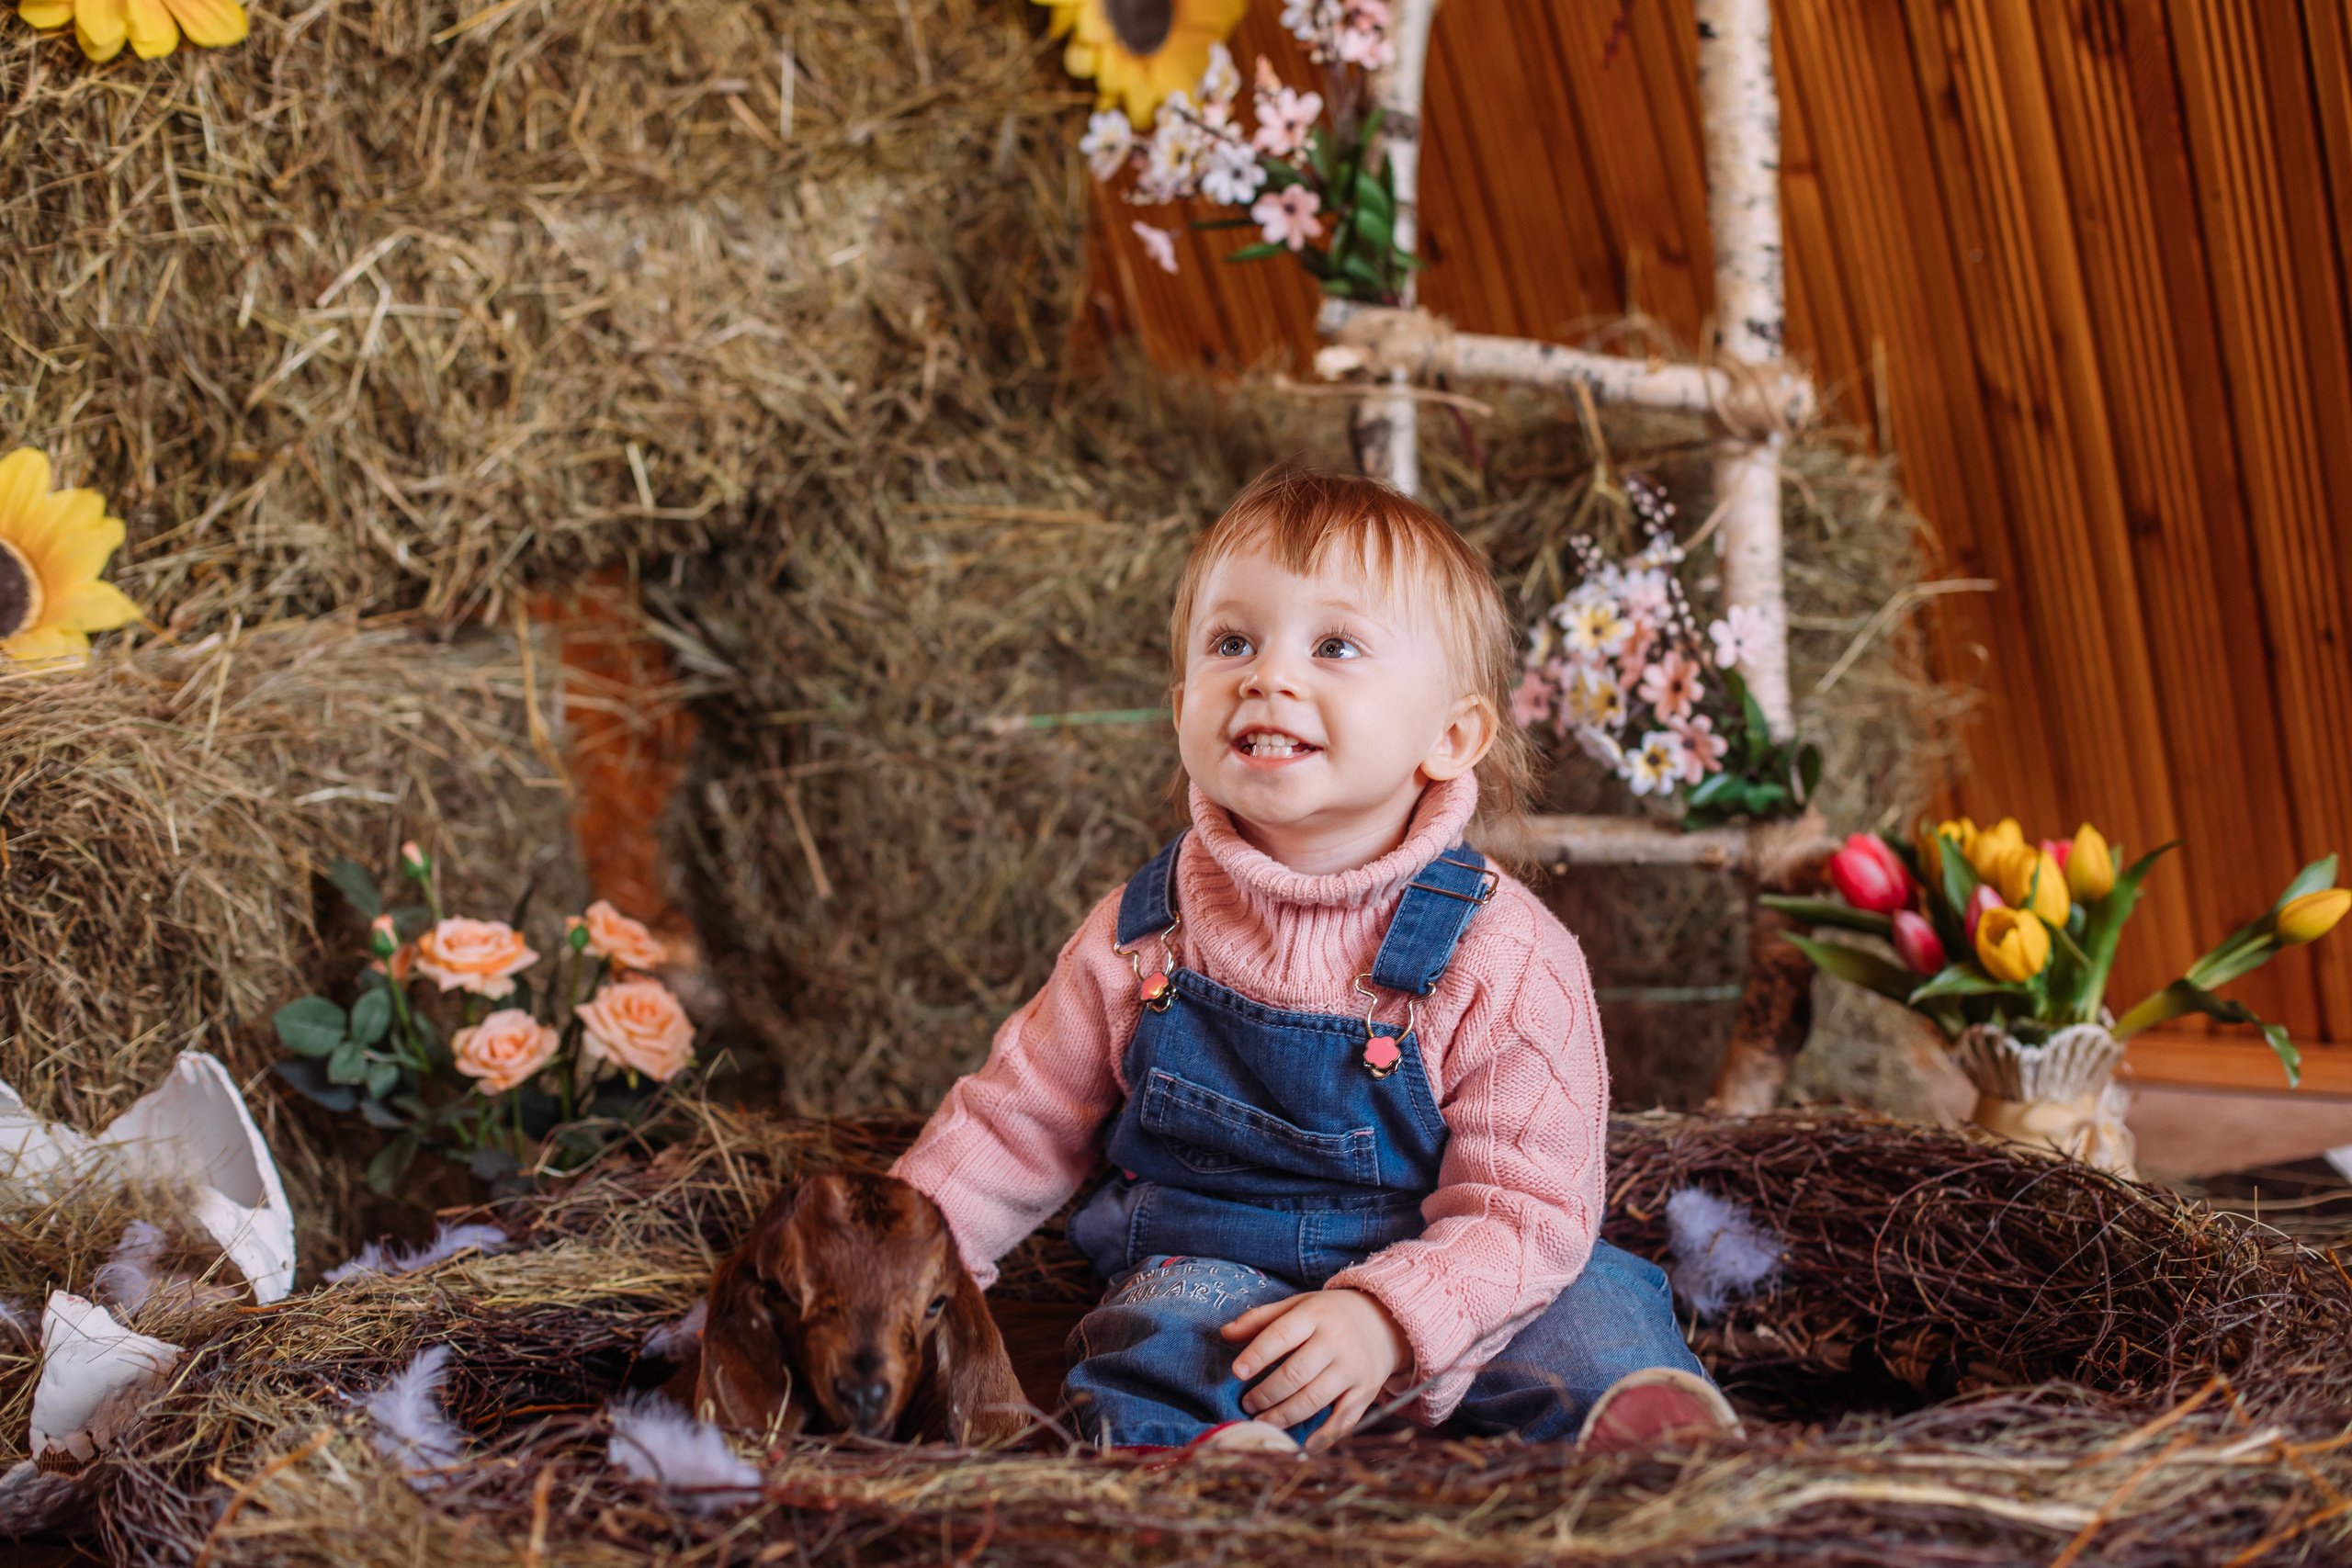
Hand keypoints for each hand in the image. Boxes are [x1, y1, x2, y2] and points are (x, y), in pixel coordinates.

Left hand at [1221, 1288, 1409, 1451]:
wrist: (1383, 1321)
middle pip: (1295, 1373)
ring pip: (1314, 1400)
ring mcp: (1352, 1368)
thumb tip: (1225, 1333)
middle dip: (1266, 1394)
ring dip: (1284, 1416)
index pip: (1281, 1335)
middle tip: (1248, 1403)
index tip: (1237, 1372)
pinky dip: (1323, 1437)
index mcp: (1314, 1316)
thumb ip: (1261, 1319)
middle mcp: (1336, 1341)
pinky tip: (1304, 1445)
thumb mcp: (1298, 1305)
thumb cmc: (1329, 1315)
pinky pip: (1344, 1420)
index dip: (1257, 1355)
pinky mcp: (1366, 1392)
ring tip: (1263, 1421)